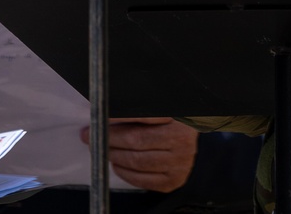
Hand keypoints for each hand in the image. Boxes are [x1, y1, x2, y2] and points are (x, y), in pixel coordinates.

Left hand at [81, 118, 197, 192]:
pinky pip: (142, 180)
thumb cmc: (179, 126)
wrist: (200, 149)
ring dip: (113, 156)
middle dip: (109, 139)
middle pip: (136, 141)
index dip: (119, 118)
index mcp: (178, 117)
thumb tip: (112, 112)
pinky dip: (125, 173)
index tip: (101, 117)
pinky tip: (117, 164)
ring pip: (136, 161)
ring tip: (102, 150)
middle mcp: (180, 140)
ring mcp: (177, 162)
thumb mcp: (170, 111)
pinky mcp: (172, 181)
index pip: (144, 116)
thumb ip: (147, 110)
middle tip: (90, 135)